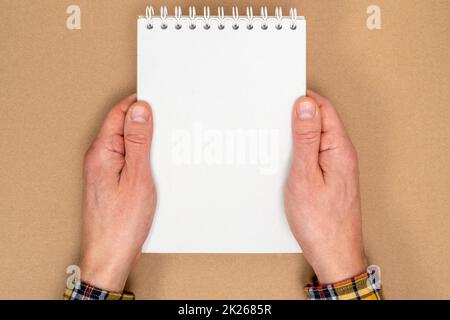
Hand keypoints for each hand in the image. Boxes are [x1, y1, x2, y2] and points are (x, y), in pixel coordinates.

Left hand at [79, 94, 155, 291]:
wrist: (110, 256)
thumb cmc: (121, 224)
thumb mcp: (137, 177)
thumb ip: (139, 141)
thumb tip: (140, 109)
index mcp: (102, 151)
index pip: (119, 113)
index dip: (140, 105)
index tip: (160, 103)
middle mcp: (99, 159)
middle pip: (123, 127)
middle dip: (146, 124)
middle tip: (168, 127)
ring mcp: (104, 171)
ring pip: (127, 145)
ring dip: (146, 144)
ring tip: (164, 149)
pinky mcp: (110, 183)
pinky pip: (127, 161)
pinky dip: (142, 159)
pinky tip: (155, 167)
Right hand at [284, 90, 366, 283]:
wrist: (334, 254)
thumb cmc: (320, 221)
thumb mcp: (305, 176)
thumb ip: (305, 139)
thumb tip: (305, 104)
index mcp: (339, 149)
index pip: (322, 108)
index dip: (301, 101)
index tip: (279, 101)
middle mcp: (342, 155)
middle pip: (319, 122)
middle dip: (295, 118)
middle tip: (272, 124)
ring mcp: (337, 167)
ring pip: (315, 139)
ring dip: (296, 137)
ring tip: (276, 144)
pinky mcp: (331, 178)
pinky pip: (315, 155)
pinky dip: (299, 153)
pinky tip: (286, 161)